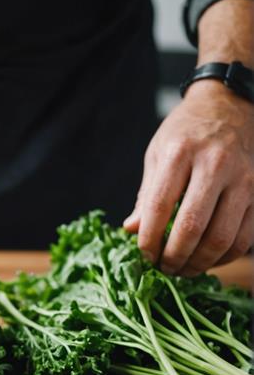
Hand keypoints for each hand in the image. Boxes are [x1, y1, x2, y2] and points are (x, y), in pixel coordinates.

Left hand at [124, 81, 253, 275]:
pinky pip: (245, 236)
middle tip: (163, 269)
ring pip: (222, 237)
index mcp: (180, 154)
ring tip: (183, 269)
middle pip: (192, 227)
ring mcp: (244, 179)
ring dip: (200, 263)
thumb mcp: (157, 153)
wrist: (232, 105)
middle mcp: (215, 165)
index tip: (143, 255)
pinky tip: (208, 259)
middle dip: (174, 257)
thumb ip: (146, 194)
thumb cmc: (186, 132)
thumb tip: (132, 230)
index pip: (159, 207)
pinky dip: (225, 256)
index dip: (148, 240)